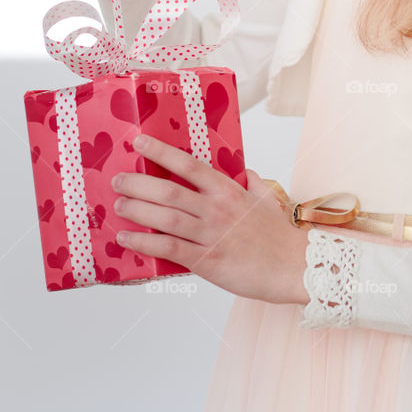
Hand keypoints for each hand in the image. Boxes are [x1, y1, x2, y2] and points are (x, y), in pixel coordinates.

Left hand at [112, 133, 309, 305]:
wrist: (294, 268)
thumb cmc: (279, 235)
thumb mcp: (267, 198)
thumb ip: (251, 181)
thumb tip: (242, 170)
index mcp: (229, 190)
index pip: (189, 165)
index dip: (161, 153)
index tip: (140, 143)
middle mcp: (216, 209)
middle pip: (168, 192)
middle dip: (137, 184)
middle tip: (118, 181)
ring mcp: (210, 235)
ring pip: (164, 219)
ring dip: (136, 211)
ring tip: (117, 206)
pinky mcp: (206, 262)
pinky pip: (168, 249)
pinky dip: (144, 243)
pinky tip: (127, 239)